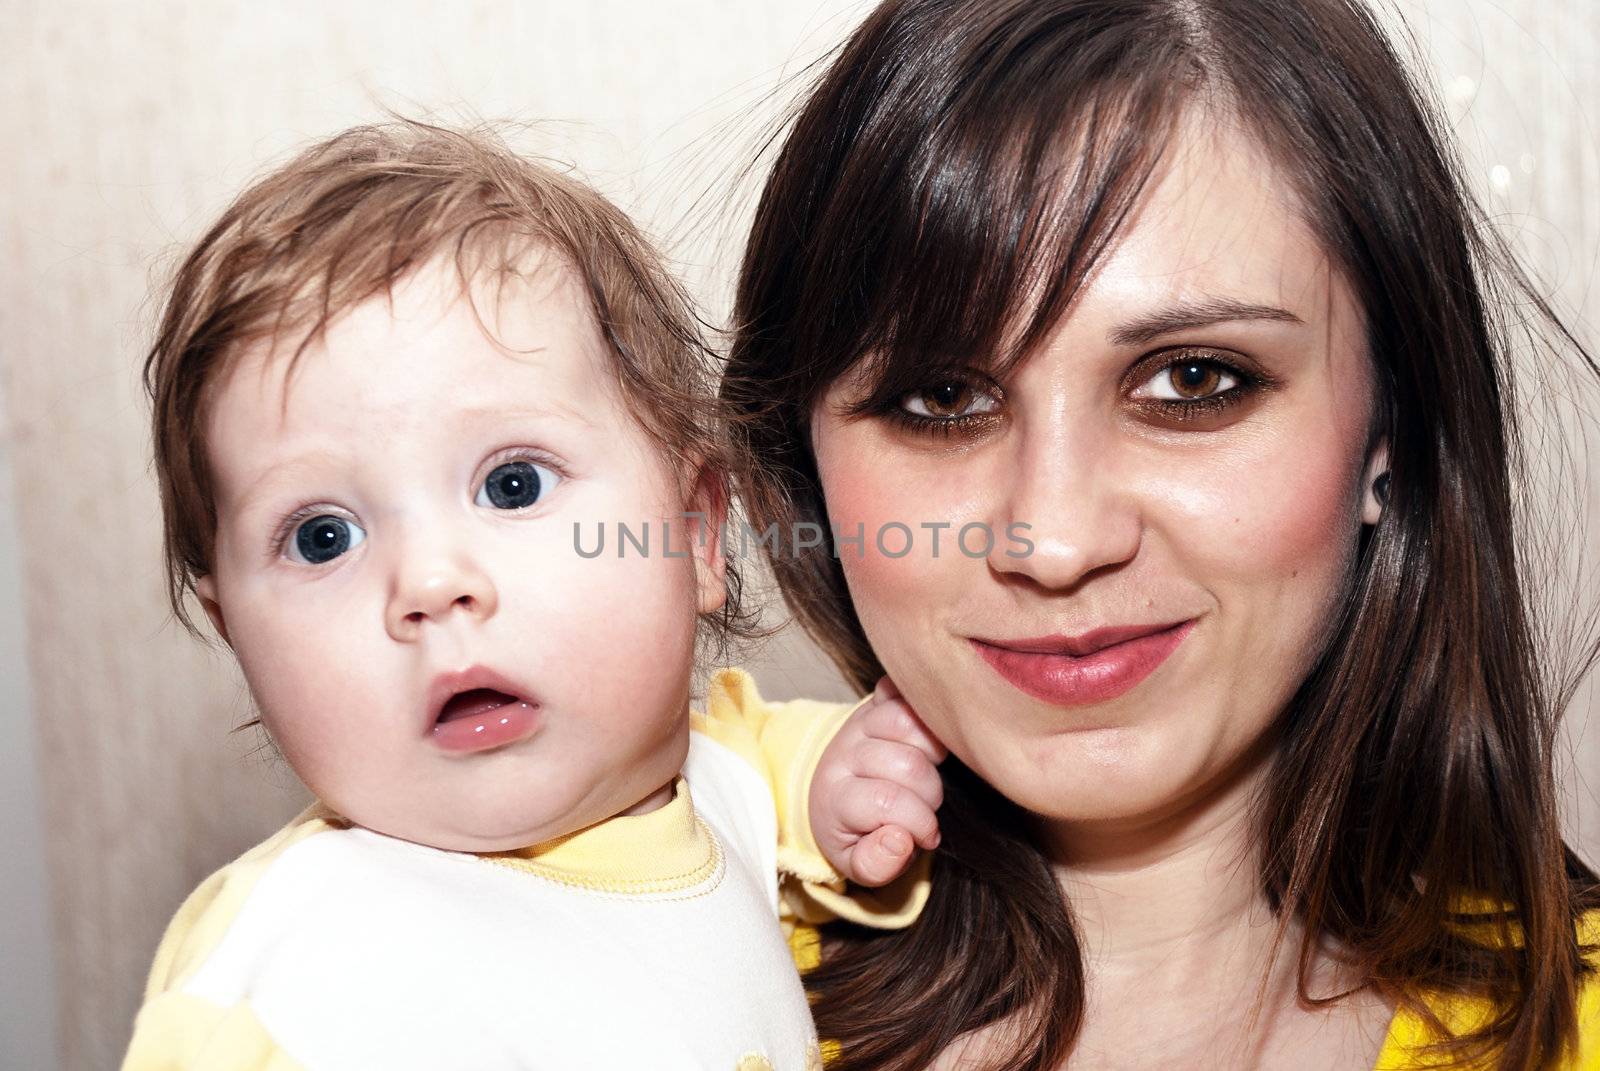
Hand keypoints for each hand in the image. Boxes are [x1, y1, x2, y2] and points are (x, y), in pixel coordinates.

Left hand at [808, 677, 947, 886]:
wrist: (832, 796)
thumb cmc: (854, 833)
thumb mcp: (857, 864)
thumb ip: (877, 864)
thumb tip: (900, 840)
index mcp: (835, 797)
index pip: (886, 801)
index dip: (919, 823)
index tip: (926, 837)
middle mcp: (843, 753)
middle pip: (907, 764)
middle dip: (930, 794)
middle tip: (926, 807)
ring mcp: (859, 723)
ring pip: (909, 721)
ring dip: (932, 752)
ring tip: (926, 774)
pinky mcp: (874, 702)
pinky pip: (903, 690)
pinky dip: (921, 709)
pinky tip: (923, 739)